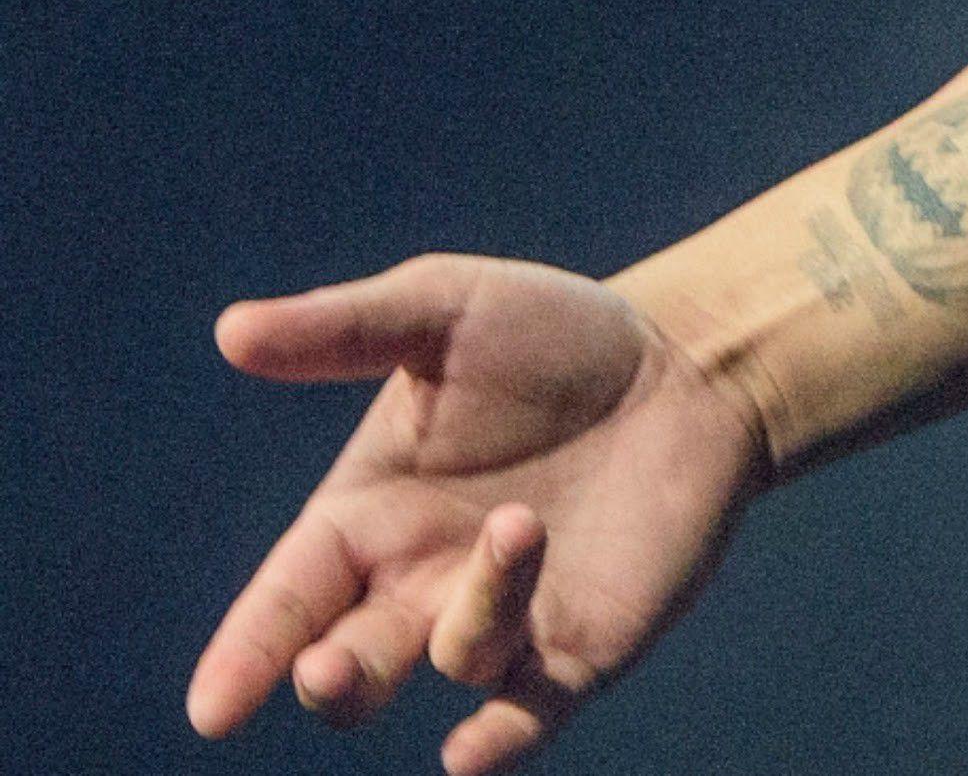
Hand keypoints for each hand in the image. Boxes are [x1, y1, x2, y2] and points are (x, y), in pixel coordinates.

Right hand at [186, 254, 767, 774]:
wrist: (682, 364)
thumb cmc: (552, 333)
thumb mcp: (443, 308)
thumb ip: (345, 328)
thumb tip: (231, 331)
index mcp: (372, 511)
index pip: (292, 595)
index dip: (251, 649)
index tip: (213, 708)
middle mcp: (425, 580)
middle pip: (353, 662)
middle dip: (332, 678)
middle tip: (328, 670)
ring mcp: (508, 617)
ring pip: (458, 655)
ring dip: (477, 609)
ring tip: (522, 523)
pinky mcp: (585, 643)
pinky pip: (533, 710)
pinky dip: (502, 740)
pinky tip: (471, 755)